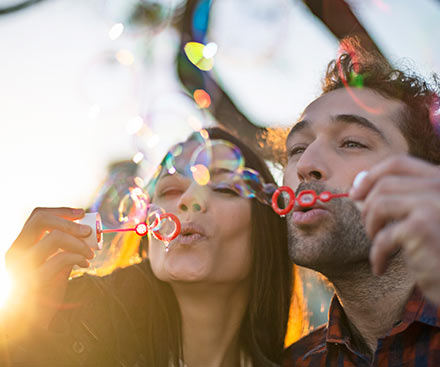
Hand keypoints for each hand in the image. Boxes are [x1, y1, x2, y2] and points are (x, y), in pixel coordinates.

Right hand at [4, 207, 94, 333]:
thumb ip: (62, 250)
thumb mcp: (51, 265)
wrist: (28, 323)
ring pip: (55, 237)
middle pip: (42, 220)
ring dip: (79, 243)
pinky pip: (63, 258)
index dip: (61, 211)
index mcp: (20, 246)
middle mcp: (17, 252)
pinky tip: (85, 264)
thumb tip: (85, 232)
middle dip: (70, 222)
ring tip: (90, 253)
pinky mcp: (35, 279)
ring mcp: (24, 265)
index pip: (37, 216)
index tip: (81, 213)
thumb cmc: (42, 292)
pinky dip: (79, 257)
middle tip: (89, 231)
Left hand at [350, 155, 439, 305]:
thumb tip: (356, 190)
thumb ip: (394, 201)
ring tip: (378, 243)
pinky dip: (376, 254)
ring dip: (371, 226)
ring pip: (379, 205)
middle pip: (384, 184)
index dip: (370, 176)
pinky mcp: (421, 227)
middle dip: (367, 206)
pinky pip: (382, 236)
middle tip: (369, 228)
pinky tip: (381, 268)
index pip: (398, 164)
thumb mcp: (419, 220)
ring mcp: (433, 204)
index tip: (355, 193)